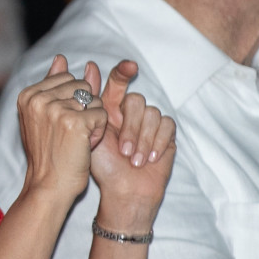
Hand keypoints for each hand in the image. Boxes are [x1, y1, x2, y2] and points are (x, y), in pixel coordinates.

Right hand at [15, 56, 109, 204]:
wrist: (48, 187)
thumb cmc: (48, 155)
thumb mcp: (44, 117)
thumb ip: (52, 85)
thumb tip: (61, 57)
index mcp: (28, 94)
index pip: (68, 80)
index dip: (73, 103)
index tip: (60, 125)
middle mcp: (38, 98)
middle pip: (83, 87)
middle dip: (85, 109)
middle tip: (70, 134)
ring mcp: (55, 109)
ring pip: (95, 101)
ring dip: (93, 122)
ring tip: (77, 140)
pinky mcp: (74, 121)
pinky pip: (101, 115)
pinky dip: (98, 132)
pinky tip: (85, 146)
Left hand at [88, 59, 173, 229]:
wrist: (123, 192)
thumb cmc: (103, 167)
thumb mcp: (91, 132)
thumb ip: (91, 102)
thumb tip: (90, 66)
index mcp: (110, 108)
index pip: (118, 81)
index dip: (124, 71)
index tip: (130, 66)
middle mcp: (130, 113)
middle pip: (135, 100)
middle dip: (130, 127)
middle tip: (123, 151)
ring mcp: (149, 123)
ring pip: (152, 113)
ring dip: (143, 140)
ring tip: (134, 161)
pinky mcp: (166, 134)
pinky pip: (167, 125)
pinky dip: (158, 142)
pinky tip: (150, 158)